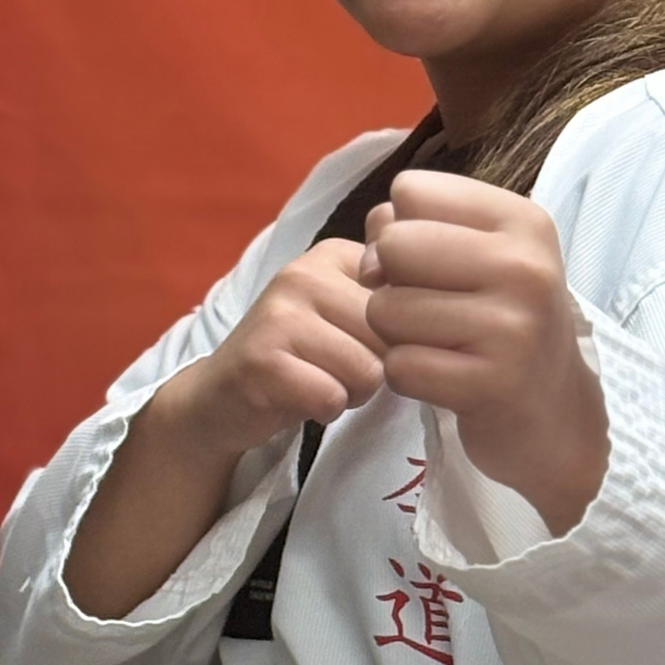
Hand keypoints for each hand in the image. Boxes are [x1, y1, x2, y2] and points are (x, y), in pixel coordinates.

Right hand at [161, 237, 388, 462]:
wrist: (221, 395)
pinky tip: (303, 398)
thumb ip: (392, 301)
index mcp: (334, 254)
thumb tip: (442, 310)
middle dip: (376, 368)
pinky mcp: (261, 359)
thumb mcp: (349, 316)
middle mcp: (303, 272)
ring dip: (352, 392)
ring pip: (367, 370)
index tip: (361, 341)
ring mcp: (278, 313)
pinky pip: (332, 396)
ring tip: (320, 382)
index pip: (408, 299)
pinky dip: (326, 409)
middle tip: (337, 370)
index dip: (397, 338)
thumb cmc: (301, 357)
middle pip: (390, 338)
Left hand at [362, 171, 608, 535]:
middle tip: (431, 310)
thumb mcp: (483, 257)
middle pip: (393, 245)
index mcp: (523, 221)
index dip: (401, 228)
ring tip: (440, 344)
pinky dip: (407, 376)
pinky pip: (399, 366)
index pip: (411, 191)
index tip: (432, 264)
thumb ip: (418, 229)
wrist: (555, 413)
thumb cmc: (506, 323)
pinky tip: (443, 378)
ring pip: (386, 308)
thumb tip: (372, 248)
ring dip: (396, 334)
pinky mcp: (492, 384)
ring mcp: (512, 327)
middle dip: (391, 282)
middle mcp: (525, 266)